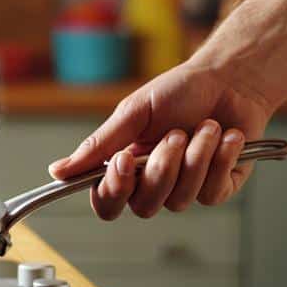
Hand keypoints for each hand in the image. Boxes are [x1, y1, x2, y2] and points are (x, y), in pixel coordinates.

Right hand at [48, 61, 275, 218]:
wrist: (231, 80)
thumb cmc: (180, 91)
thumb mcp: (133, 113)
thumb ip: (98, 145)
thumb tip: (56, 171)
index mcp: (126, 166)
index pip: (107, 202)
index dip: (114, 190)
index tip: (124, 159)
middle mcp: (153, 183)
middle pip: (144, 206)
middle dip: (162, 168)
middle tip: (176, 133)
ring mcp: (186, 188)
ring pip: (180, 200)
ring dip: (196, 157)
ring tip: (206, 126)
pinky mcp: (218, 187)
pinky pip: (211, 193)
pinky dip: (219, 159)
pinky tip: (227, 136)